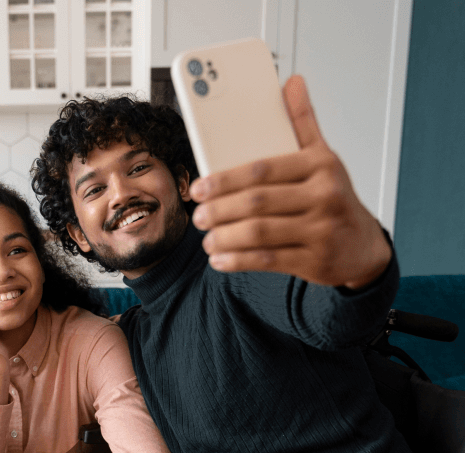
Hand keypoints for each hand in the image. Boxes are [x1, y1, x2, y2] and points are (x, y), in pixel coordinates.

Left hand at [189, 75, 391, 289]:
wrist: (362, 247)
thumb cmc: (335, 199)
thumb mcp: (323, 159)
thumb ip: (302, 123)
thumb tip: (292, 83)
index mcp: (320, 166)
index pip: (263, 169)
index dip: (225, 179)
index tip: (200, 188)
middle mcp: (324, 196)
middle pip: (257, 202)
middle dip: (220, 210)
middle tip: (198, 216)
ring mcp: (320, 231)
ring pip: (259, 233)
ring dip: (225, 237)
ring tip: (207, 239)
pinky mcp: (314, 261)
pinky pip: (267, 260)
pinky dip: (238, 260)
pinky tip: (220, 258)